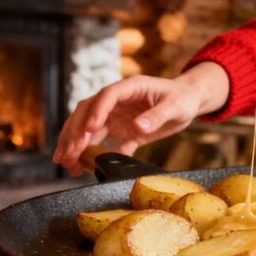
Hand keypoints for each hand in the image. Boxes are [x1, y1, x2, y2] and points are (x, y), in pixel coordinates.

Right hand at [52, 62, 228, 175]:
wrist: (189, 101)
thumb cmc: (183, 98)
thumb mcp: (175, 106)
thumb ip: (156, 116)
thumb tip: (138, 127)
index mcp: (130, 88)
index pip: (106, 97)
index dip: (96, 113)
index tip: (89, 130)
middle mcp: (118, 100)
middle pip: (88, 112)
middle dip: (75, 132)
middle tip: (68, 153)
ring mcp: (117, 115)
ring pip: (89, 128)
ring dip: (76, 144)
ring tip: (66, 163)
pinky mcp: (123, 130)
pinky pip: (105, 142)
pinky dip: (94, 154)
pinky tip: (83, 168)